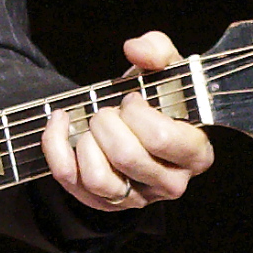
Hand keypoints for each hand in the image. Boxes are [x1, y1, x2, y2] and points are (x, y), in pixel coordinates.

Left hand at [42, 32, 215, 213]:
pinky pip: (70, 180)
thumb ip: (158, 50)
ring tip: (92, 123)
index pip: (161, 138)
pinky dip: (56, 147)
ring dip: (86, 141)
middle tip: (108, 110)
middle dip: (107, 122)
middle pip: (127, 156)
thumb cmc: (155, 100)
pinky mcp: (103, 203)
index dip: (138, 112)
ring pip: (99, 178)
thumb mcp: (163, 70)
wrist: (133, 124)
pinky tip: (61, 124)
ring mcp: (137, 199)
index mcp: (195, 154)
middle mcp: (171, 183)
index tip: (132, 99)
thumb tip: (135, 50)